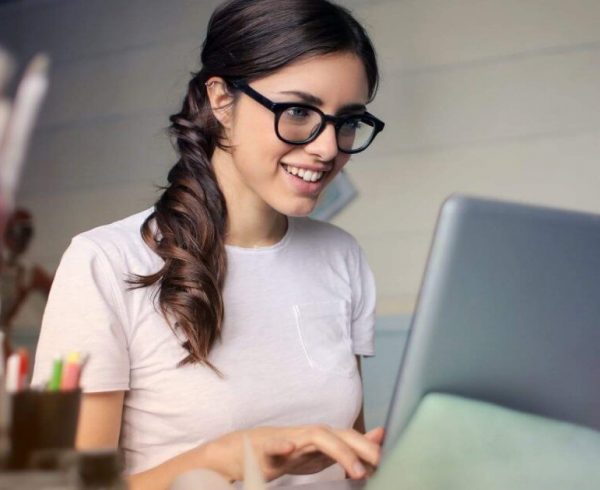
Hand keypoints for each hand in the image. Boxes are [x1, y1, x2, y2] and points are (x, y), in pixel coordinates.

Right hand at [205, 425, 384, 481]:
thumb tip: (380, 436)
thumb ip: (349, 446)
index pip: (351, 439)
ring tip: (356, 470)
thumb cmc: (287, 452)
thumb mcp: (321, 453)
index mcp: (323, 439)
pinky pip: (273, 446)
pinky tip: (289, 449)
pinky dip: (280, 446)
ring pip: (316, 437)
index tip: (391, 461)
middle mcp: (309, 435)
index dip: (371, 448)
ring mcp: (289, 440)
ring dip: (338, 451)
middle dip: (362, 447)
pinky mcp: (265, 448)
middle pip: (340, 435)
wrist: (245, 451)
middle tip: (382, 463)